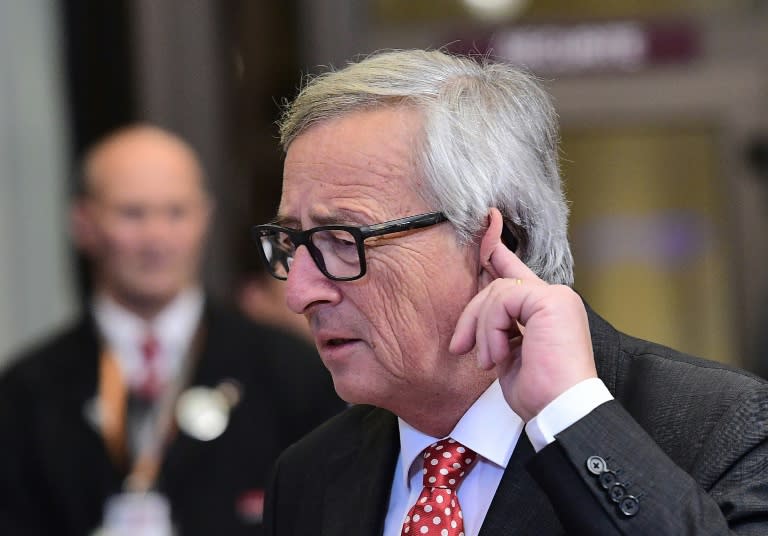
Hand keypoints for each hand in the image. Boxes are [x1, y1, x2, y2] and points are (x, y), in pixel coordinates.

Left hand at [449, 208, 595, 421]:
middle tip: (461, 347)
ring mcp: (555, 296)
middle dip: (472, 316)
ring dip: (482, 330)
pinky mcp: (550, 301)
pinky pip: (502, 301)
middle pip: (495, 285)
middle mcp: (554, 297)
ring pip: (495, 292)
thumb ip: (498, 328)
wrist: (561, 411)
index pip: (514, 271)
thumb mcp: (508, 354)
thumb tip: (477, 316)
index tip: (487, 221)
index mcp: (546, 308)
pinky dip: (491, 330)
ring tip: (488, 361)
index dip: (496, 248)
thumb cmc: (539, 392)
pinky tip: (498, 355)